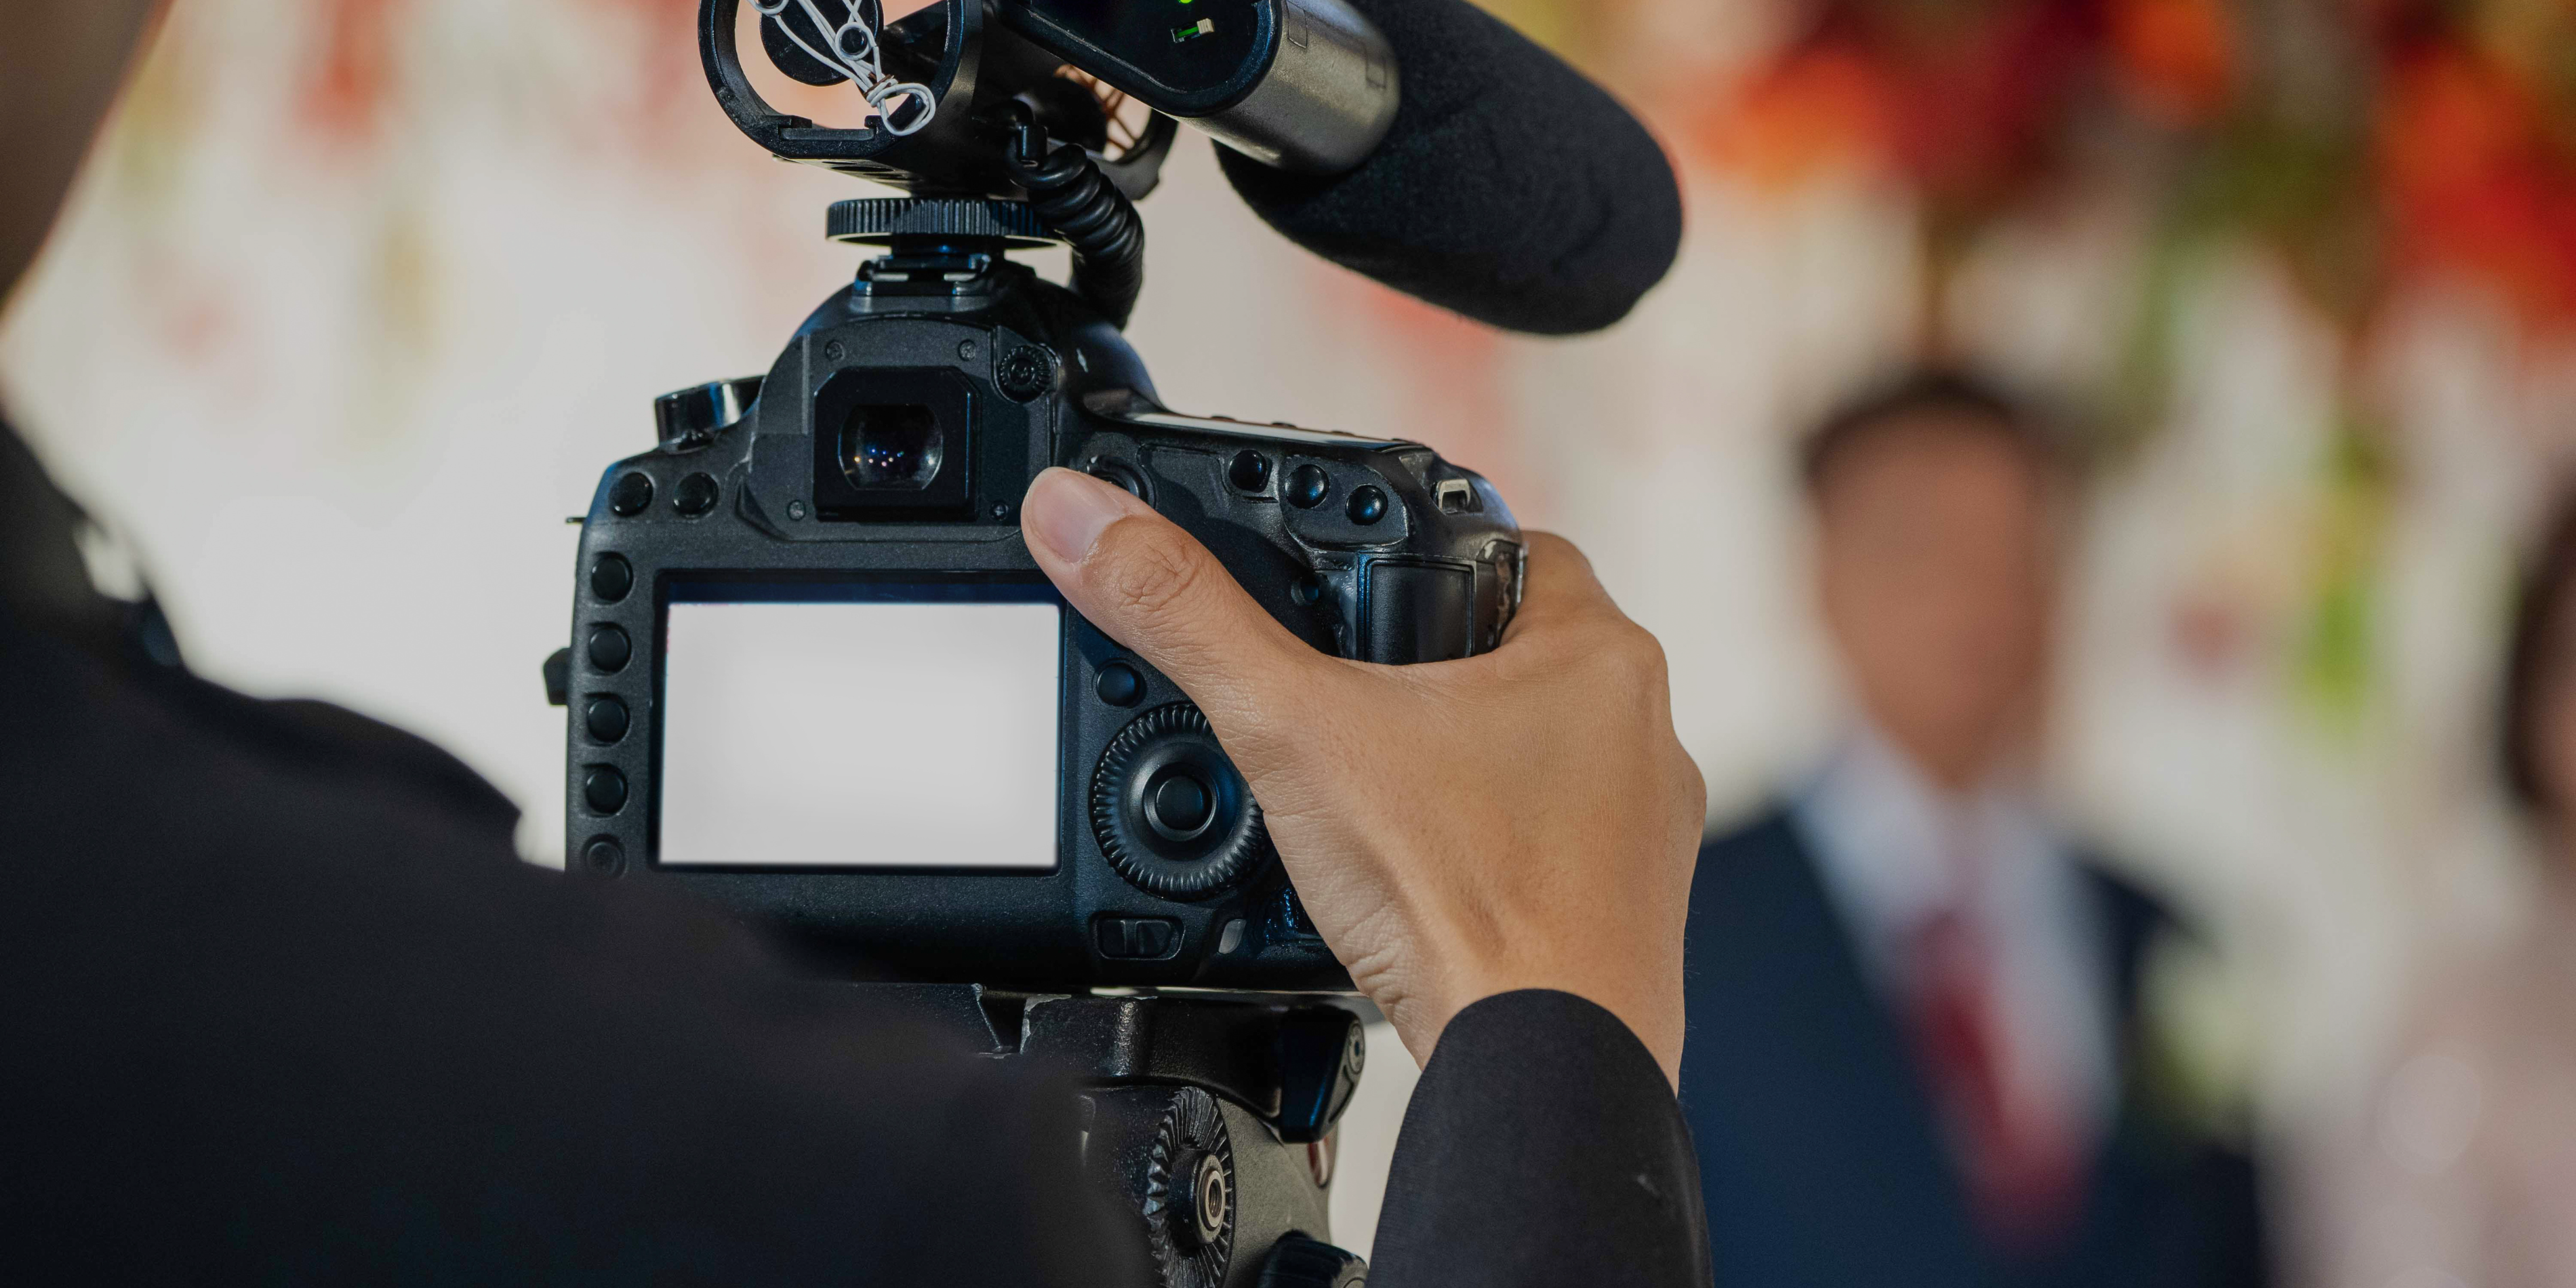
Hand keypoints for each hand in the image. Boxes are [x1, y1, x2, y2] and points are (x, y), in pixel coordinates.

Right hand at [1020, 468, 1704, 1086]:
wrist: (1539, 1067)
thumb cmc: (1465, 904)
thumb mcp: (1292, 731)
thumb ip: (1186, 617)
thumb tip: (1088, 518)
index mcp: (1600, 654)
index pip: (1514, 545)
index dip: (1431, 545)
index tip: (1363, 568)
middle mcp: (1645, 735)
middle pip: (1520, 652)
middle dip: (1431, 663)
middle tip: (1344, 679)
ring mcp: (1643, 833)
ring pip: (1537, 754)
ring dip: (1460, 759)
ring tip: (1366, 779)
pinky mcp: (1624, 916)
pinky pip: (1544, 847)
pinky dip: (1480, 847)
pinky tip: (1412, 873)